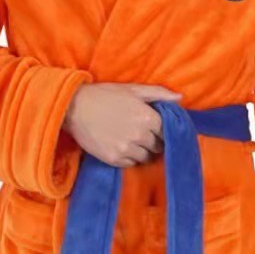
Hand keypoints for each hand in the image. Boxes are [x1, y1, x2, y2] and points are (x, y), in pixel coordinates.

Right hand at [63, 83, 182, 167]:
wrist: (74, 107)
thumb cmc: (105, 95)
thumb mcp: (133, 89)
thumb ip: (159, 93)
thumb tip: (180, 98)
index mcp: (148, 117)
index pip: (166, 133)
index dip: (161, 131)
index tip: (155, 129)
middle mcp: (140, 135)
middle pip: (157, 147)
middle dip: (153, 141)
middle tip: (142, 134)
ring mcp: (126, 149)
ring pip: (145, 157)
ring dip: (142, 151)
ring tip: (131, 141)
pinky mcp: (113, 159)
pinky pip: (130, 164)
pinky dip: (129, 158)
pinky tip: (122, 146)